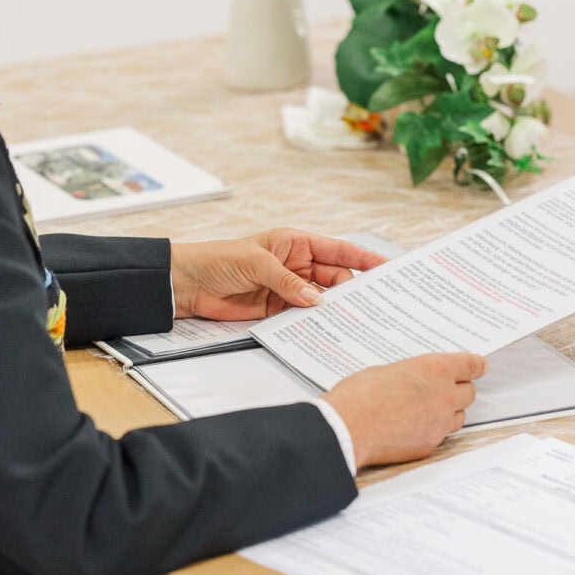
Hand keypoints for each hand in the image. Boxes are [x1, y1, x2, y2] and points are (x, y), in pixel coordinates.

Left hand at [170, 229, 385, 320]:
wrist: (189, 283)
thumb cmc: (219, 259)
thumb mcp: (256, 263)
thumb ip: (287, 282)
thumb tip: (316, 300)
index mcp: (295, 243)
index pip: (337, 250)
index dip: (362, 258)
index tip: (386, 267)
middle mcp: (296, 265)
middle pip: (335, 278)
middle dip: (352, 290)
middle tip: (371, 304)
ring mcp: (289, 289)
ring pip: (321, 299)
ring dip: (334, 309)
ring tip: (355, 320)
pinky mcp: (278, 309)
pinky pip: (302, 316)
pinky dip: (314, 323)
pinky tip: (327, 330)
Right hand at [326, 353, 487, 469]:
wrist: (348, 429)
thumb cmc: (360, 396)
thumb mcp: (387, 371)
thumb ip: (410, 376)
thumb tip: (413, 382)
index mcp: (435, 370)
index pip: (470, 365)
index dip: (475, 365)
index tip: (479, 366)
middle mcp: (444, 397)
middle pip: (469, 393)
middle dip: (459, 390)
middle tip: (446, 388)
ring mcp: (439, 424)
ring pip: (458, 417)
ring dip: (449, 412)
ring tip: (429, 409)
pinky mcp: (429, 445)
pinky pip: (440, 436)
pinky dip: (432, 430)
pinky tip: (414, 427)